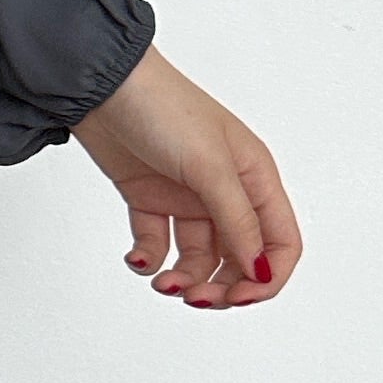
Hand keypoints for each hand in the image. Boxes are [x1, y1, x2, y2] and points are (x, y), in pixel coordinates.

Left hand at [73, 45, 300, 311]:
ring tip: (160, 281)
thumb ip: (236, 220)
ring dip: (183, 278)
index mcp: (255, 178)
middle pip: (239, 259)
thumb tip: (259, 270)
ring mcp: (187, 196)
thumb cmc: (164, 108)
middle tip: (193, 296)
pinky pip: (157, 243)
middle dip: (221, 286)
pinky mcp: (149, 198)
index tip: (238, 297)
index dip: (266, 277)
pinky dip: (148, 259)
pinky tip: (136, 258)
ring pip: (198, 257)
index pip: (280, 243)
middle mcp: (226, 191)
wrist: (101, 85)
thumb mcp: (210, 166)